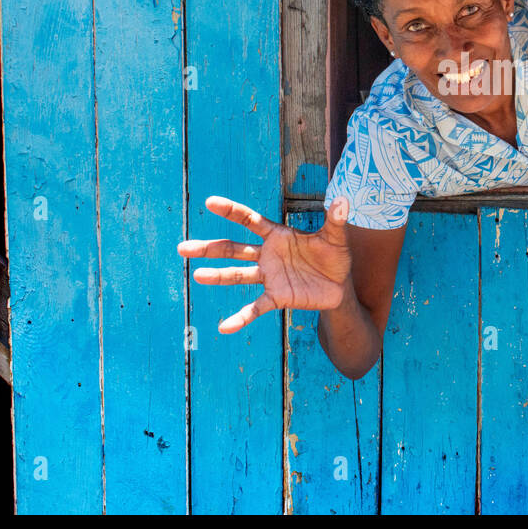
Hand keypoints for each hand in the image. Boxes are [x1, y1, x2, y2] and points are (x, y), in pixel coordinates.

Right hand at [177, 195, 353, 332]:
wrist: (340, 286)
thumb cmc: (334, 256)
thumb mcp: (336, 237)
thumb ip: (337, 219)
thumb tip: (345, 200)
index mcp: (278, 236)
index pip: (250, 220)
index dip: (232, 211)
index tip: (210, 202)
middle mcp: (268, 255)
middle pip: (234, 249)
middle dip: (209, 248)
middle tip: (182, 248)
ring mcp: (270, 277)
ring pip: (238, 276)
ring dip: (219, 277)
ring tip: (198, 276)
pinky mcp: (277, 297)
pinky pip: (255, 308)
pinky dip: (241, 318)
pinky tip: (224, 327)